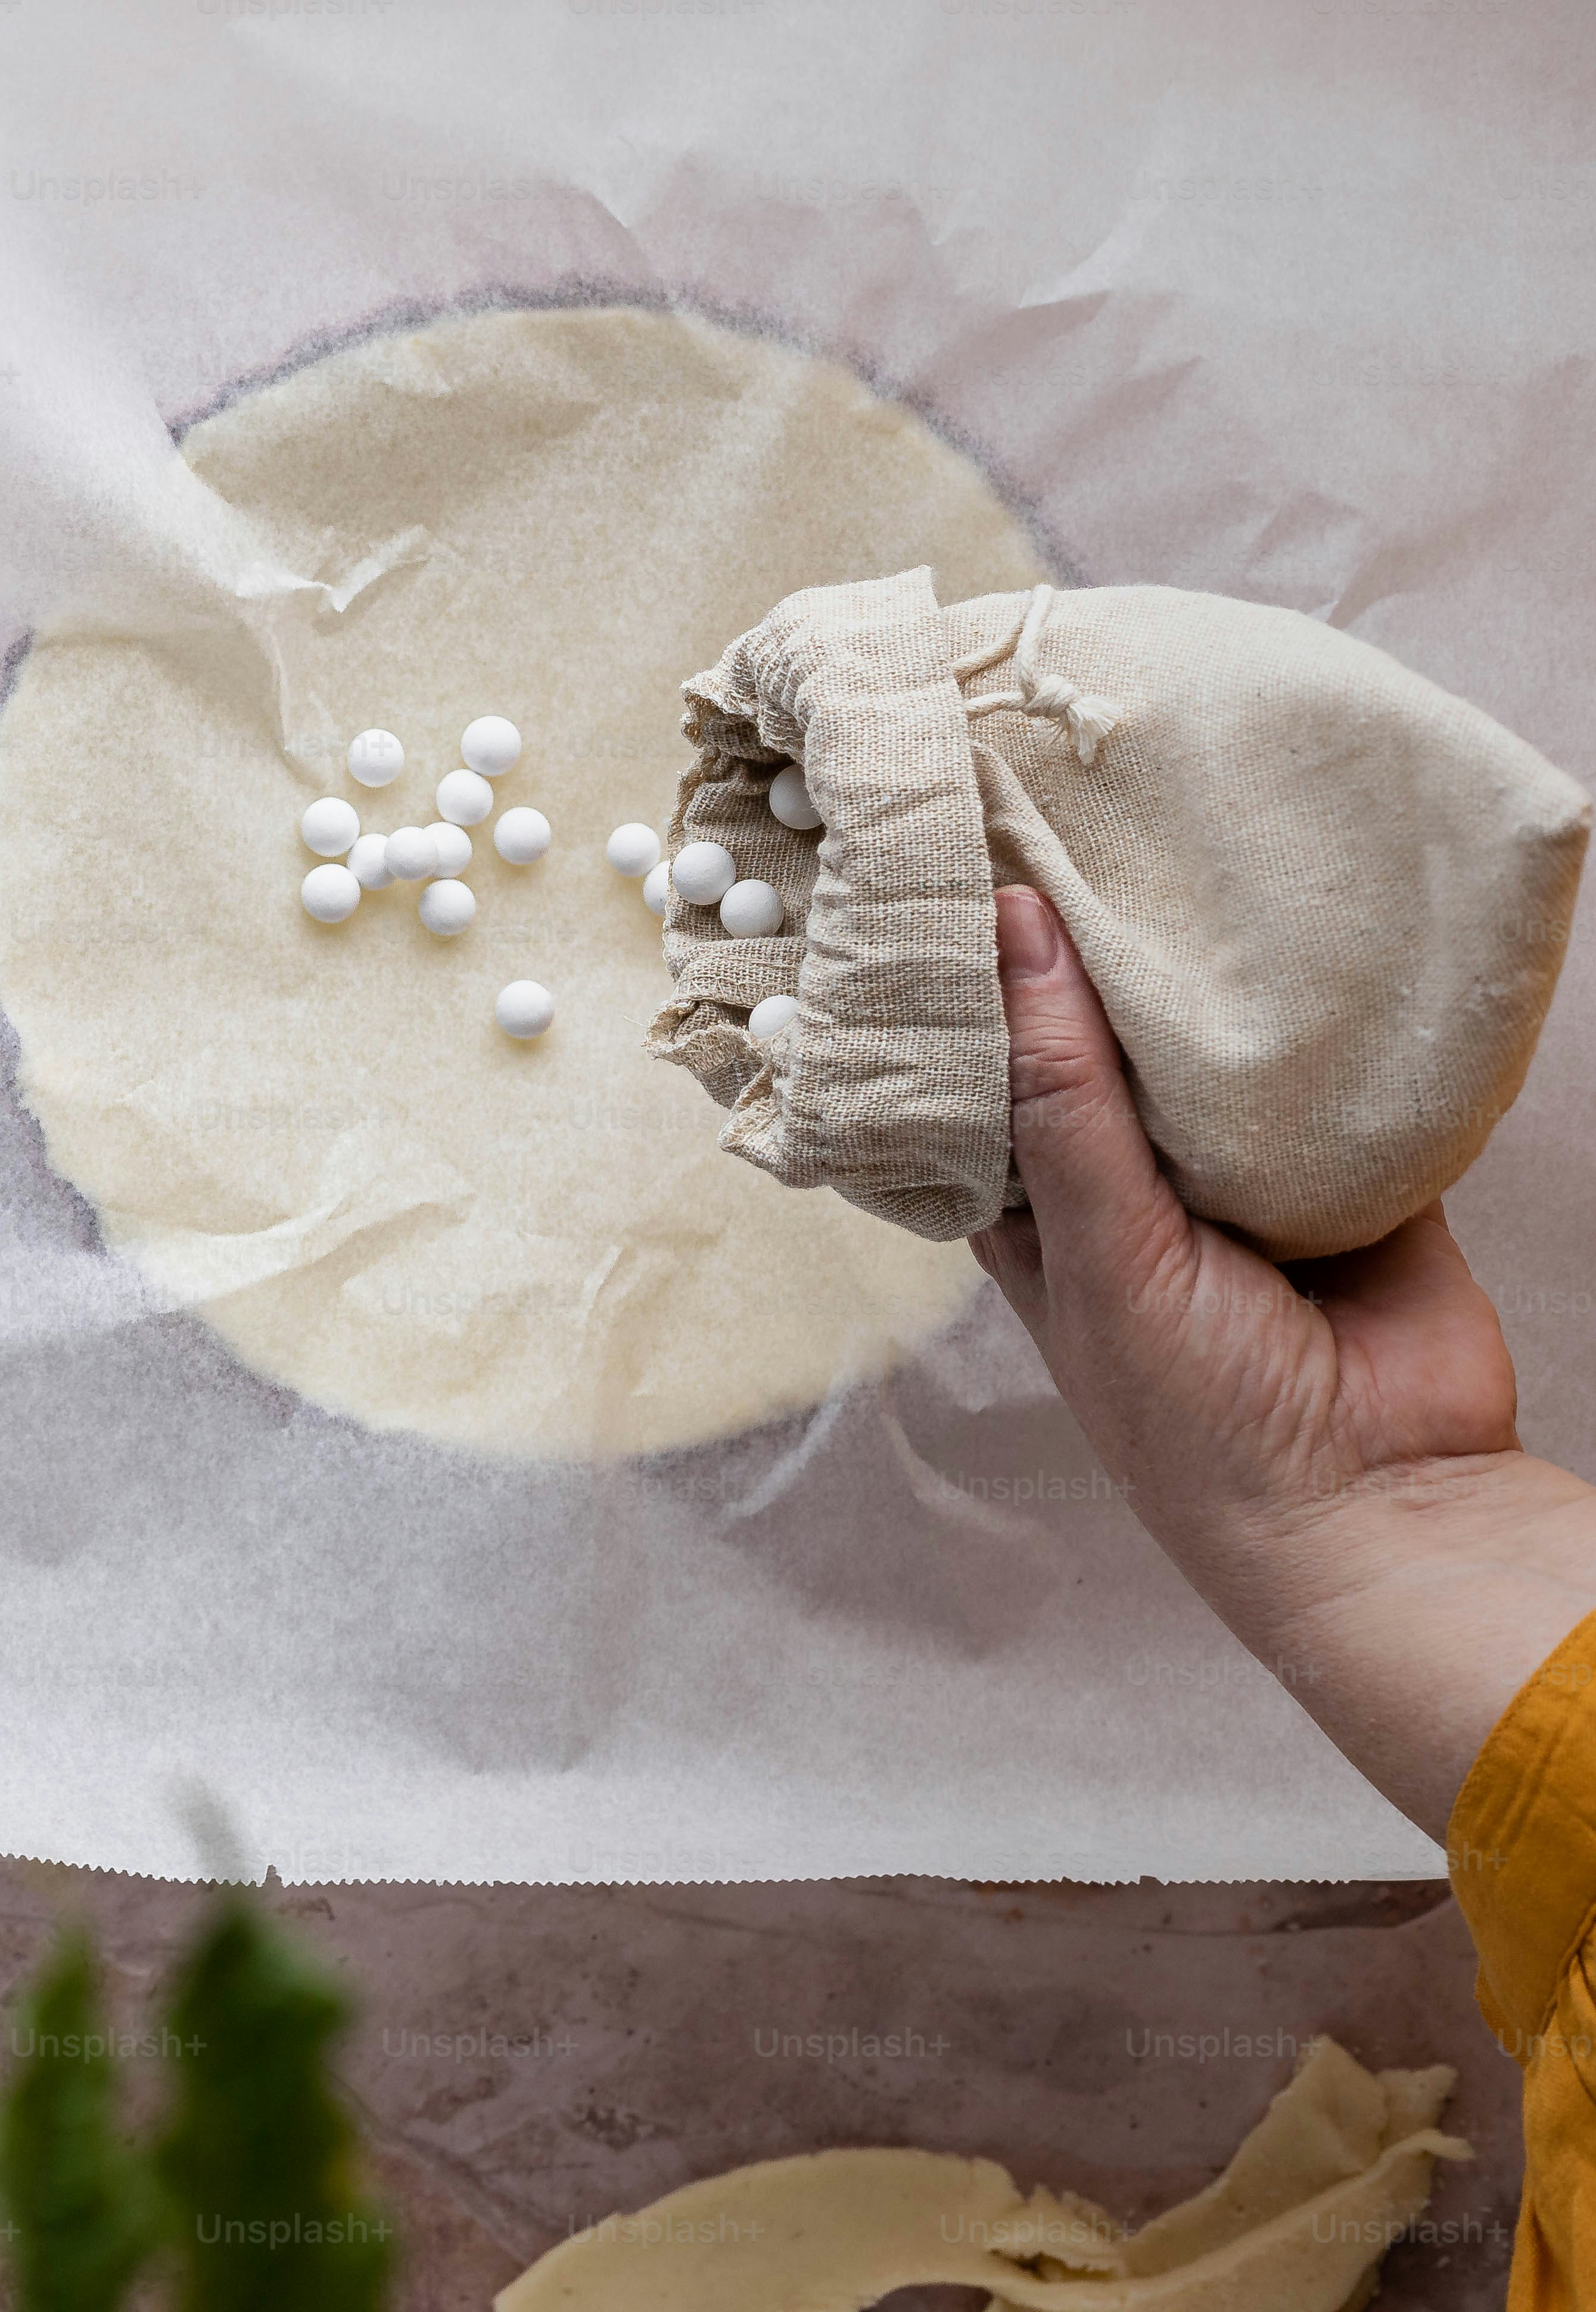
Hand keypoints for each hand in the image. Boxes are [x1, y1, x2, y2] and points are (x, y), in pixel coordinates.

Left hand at [974, 884, 1595, 1834]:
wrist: (1380, 1499)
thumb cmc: (1199, 1416)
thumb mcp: (1100, 1252)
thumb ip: (1062, 1100)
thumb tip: (1012, 936)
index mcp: (1036, 1214)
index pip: (973, 1078)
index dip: (956, 989)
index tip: (931, 870)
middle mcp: (1126, 1184)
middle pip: (1087, 1042)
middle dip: (1078, 952)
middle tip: (1053, 811)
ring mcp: (1237, 1171)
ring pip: (1202, 1043)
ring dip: (1193, 963)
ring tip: (1159, 827)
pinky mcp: (1344, 1163)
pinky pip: (1324, 1065)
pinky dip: (1314, 1006)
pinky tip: (1288, 910)